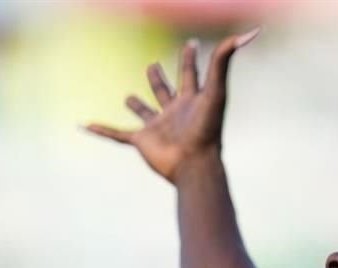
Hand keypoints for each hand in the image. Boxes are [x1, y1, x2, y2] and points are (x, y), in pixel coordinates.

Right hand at [85, 28, 260, 182]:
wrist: (195, 164)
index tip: (191, 44)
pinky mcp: (142, 141)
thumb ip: (224, 59)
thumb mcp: (216, 89)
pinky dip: (102, 130)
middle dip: (160, 79)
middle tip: (154, 65)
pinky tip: (86, 125)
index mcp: (192, 100)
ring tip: (129, 97)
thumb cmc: (207, 129)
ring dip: (137, 106)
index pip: (191, 74)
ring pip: (145, 113)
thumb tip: (251, 32)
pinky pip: (118, 134)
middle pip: (166, 91)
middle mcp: (175, 112)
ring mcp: (158, 127)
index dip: (190, 58)